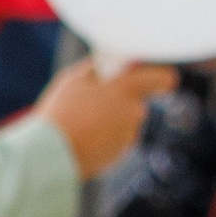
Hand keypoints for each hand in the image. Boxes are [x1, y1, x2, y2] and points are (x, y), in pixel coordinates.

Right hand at [35, 58, 177, 179]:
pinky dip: (105, 137)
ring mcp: (129, 136)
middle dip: (122, 99)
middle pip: (137, 101)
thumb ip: (99, 68)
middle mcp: (134, 112)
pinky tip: (84, 137)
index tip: (153, 78)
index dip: (160, 77)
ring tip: (83, 121)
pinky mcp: (120, 154)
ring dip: (111, 119)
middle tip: (95, 100)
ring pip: (125, 121)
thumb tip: (113, 62)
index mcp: (127, 89)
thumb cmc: (62, 112)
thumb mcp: (75, 79)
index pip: (164, 78)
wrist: (51, 154)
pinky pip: (117, 139)